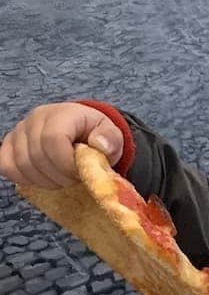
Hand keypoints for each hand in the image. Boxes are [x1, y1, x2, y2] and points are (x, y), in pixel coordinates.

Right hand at [0, 101, 123, 189]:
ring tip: (61, 178)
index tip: (80, 173)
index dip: (66, 164)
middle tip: (74, 179)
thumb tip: (100, 145)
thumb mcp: (112, 135)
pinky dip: (24, 178)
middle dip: (58, 176)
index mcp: (61, 114)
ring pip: (21, 165)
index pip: (52, 140)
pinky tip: (42, 178)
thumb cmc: (95, 135)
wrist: (80, 131)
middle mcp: (35, 119)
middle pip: (36, 156)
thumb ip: (110, 139)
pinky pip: (6, 166)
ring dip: (44, 180)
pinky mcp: (9, 145)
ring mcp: (19, 132)